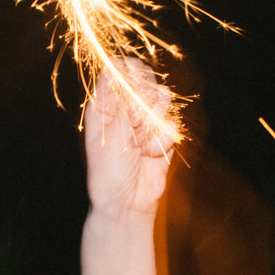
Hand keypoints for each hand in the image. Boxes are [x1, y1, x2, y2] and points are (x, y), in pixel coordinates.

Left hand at [83, 56, 175, 220]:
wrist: (127, 204)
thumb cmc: (108, 173)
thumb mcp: (112, 138)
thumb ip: (126, 108)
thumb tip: (134, 78)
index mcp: (103, 105)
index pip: (116, 71)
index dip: (128, 71)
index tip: (135, 81)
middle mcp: (124, 108)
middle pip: (144, 79)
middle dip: (144, 102)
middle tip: (134, 125)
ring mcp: (145, 119)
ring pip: (162, 99)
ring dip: (153, 125)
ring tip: (139, 147)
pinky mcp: (163, 132)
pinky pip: (172, 124)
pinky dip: (162, 142)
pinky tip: (149, 156)